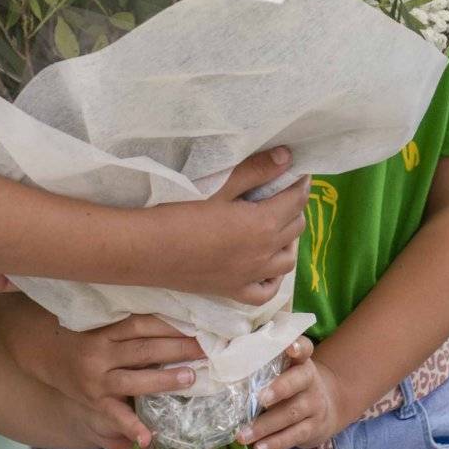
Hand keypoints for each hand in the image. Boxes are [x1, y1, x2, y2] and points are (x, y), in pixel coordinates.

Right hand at [0, 310, 205, 448]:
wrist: (39, 349)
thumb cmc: (80, 333)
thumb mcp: (100, 321)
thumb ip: (128, 322)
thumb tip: (171, 315)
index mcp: (106, 329)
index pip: (142, 324)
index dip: (171, 324)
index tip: (198, 324)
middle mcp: (101, 352)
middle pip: (144, 349)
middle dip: (177, 348)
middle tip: (207, 348)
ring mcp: (97, 379)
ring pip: (134, 379)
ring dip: (163, 379)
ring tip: (191, 378)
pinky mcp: (93, 401)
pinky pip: (114, 416)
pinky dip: (131, 428)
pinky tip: (148, 439)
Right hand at [148, 146, 302, 302]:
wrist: (148, 249)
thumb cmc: (181, 211)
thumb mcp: (220, 185)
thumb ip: (256, 171)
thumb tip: (286, 157)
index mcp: (263, 224)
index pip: (296, 201)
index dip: (300, 184)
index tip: (297, 173)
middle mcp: (264, 254)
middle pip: (295, 228)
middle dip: (295, 208)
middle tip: (283, 193)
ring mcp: (250, 276)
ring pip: (287, 260)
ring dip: (289, 241)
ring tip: (278, 226)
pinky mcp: (233, 291)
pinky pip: (265, 291)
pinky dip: (273, 278)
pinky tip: (267, 266)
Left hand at [239, 335, 344, 448]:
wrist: (325, 409)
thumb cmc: (290, 385)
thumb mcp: (285, 371)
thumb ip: (263, 365)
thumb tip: (222, 361)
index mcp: (300, 362)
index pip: (305, 349)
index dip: (299, 346)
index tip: (290, 347)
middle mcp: (311, 381)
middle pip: (299, 381)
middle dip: (280, 389)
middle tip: (260, 398)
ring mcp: (314, 405)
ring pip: (292, 413)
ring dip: (265, 425)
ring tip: (243, 435)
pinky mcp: (313, 428)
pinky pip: (294, 435)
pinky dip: (275, 443)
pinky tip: (258, 448)